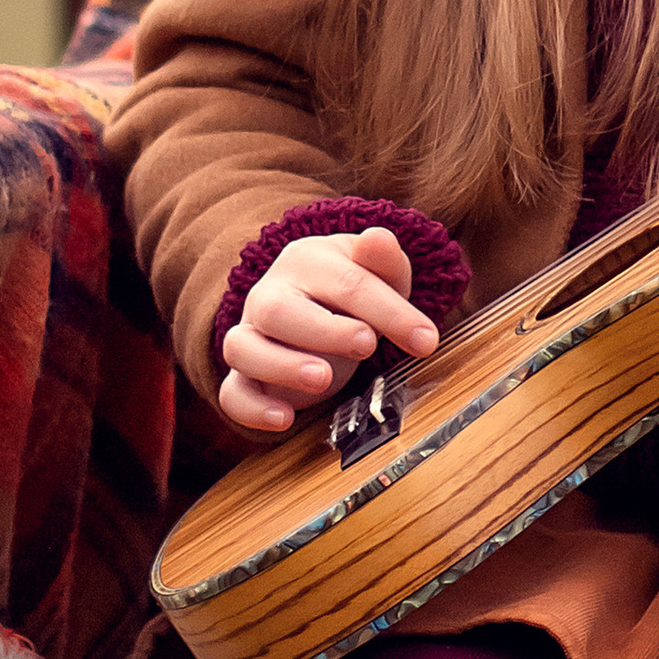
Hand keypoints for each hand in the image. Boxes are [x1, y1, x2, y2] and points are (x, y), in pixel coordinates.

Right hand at [219, 227, 439, 438]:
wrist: (315, 305)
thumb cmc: (351, 291)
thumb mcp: (377, 271)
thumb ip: (384, 259)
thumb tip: (379, 238)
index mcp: (307, 260)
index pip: (346, 281)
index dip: (389, 311)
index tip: (426, 340)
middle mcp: (269, 295)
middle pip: (279, 309)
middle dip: (324, 329)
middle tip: (366, 345)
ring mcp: (250, 334)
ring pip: (243, 347)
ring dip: (282, 365)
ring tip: (322, 380)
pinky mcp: (243, 375)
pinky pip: (232, 393)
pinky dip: (253, 408)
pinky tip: (284, 419)